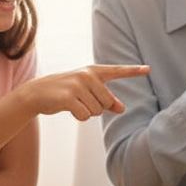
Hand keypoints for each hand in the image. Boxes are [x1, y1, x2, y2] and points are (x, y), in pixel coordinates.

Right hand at [23, 64, 150, 119]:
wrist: (36, 93)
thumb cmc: (66, 92)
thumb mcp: (87, 92)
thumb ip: (106, 99)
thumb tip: (122, 109)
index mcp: (94, 71)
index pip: (117, 71)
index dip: (133, 71)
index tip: (148, 69)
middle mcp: (87, 75)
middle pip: (107, 102)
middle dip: (97, 107)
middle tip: (80, 100)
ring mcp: (77, 85)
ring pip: (96, 111)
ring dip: (86, 112)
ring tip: (73, 102)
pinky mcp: (68, 97)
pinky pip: (84, 115)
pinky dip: (78, 116)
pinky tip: (68, 108)